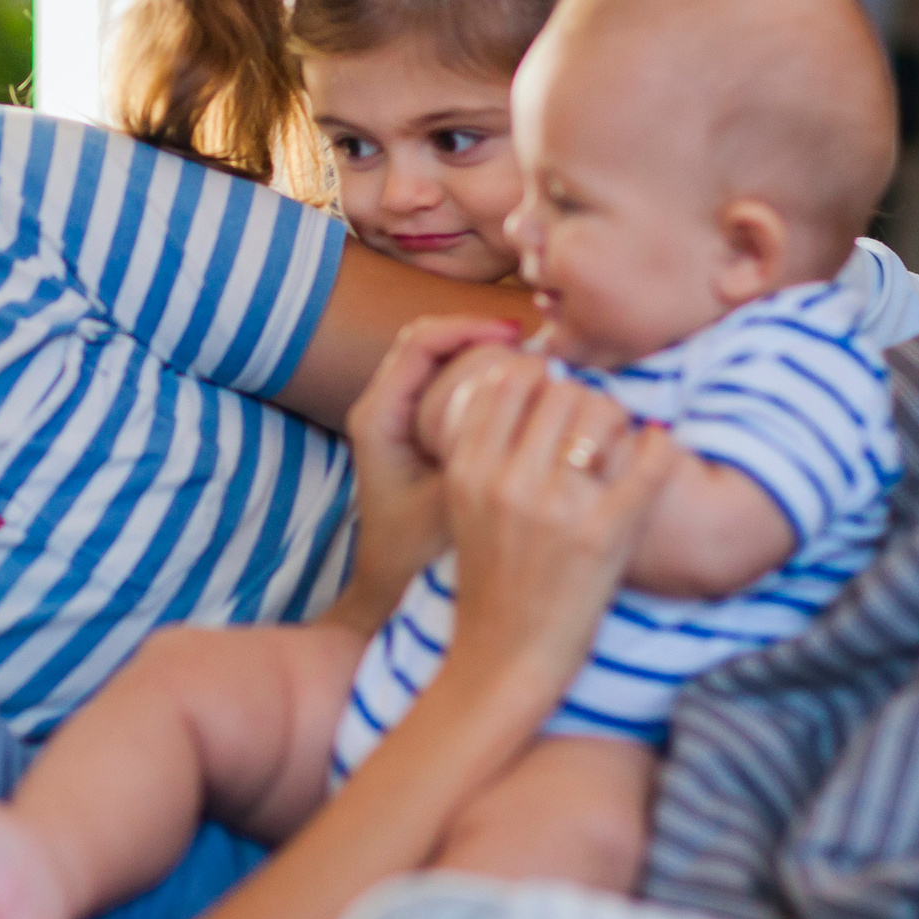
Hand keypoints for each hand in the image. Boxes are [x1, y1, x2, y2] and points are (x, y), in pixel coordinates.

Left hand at [328, 316, 521, 629]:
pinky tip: (521, 398)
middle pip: (430, 344)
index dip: (469, 327)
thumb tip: (540, 404)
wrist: (389, 591)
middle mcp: (378, 411)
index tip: (516, 335)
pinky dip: (480, 386)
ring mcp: (393, 423)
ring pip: (439, 365)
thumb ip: (489, 451)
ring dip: (482, 358)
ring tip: (532, 365)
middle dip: (480, 335)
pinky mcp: (411, 437)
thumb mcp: (456, 501)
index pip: (421, 341)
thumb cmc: (417, 555)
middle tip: (532, 345)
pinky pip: (446, 391)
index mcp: (377, 417)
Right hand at [438, 363, 677, 699]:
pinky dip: (660, 448)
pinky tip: (657, 451)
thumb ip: (483, 446)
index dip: (539, 376)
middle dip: (584, 398)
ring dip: (619, 419)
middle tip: (594, 423)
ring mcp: (558, 508)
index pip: (509, 380)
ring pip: (603, 412)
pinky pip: (649, 460)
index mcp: (468, 471)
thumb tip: (528, 371)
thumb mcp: (462, 506)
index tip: (555, 395)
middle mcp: (507, 482)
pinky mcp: (606, 534)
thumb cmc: (490, 577)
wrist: (505, 657)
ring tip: (620, 442)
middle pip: (562, 390)